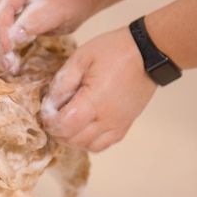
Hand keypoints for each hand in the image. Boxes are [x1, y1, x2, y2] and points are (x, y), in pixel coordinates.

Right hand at [0, 0, 94, 73]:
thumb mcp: (58, 10)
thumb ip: (35, 21)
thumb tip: (12, 36)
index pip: (2, 9)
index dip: (1, 32)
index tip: (6, 50)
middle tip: (8, 63)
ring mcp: (8, 4)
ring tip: (10, 66)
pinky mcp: (9, 17)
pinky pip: (0, 34)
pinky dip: (3, 49)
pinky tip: (10, 62)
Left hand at [40, 26, 157, 151]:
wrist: (149, 52)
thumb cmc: (114, 51)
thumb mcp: (81, 58)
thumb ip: (62, 82)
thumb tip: (49, 103)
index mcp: (94, 101)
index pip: (65, 126)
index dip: (50, 123)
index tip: (46, 112)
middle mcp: (107, 118)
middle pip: (74, 140)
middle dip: (57, 132)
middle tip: (52, 117)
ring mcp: (118, 124)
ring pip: (87, 146)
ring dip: (71, 140)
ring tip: (65, 124)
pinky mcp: (125, 125)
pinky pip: (103, 145)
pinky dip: (88, 142)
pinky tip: (82, 128)